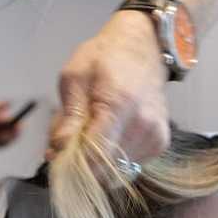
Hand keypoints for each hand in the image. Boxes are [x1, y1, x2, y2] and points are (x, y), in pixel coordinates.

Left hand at [48, 9, 170, 163]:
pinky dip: (113, 157)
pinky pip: (128, 165)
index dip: (71, 162)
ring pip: (115, 170)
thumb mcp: (74, 78)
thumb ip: (68, 116)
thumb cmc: (104, 58)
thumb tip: (57, 150)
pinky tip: (109, 134)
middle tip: (70, 138)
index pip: (94, 156)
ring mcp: (154, 136)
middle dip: (80, 161)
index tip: (57, 154)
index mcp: (119, 105)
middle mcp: (142, 125)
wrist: (143, 47)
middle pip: (103, 167)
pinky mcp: (160, 143)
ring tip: (91, 130)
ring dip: (96, 159)